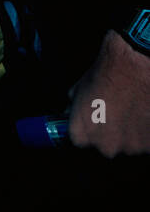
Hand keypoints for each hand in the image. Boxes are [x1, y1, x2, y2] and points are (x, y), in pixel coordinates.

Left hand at [67, 30, 149, 155]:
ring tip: (136, 109)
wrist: (137, 64)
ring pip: (132, 145)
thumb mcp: (79, 88)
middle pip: (108, 147)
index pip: (81, 142)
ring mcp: (131, 148)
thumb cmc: (108, 73)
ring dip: (134, 133)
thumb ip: (74, 108)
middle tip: (120, 112)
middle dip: (113, 133)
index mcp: (81, 136)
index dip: (90, 129)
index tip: (97, 120)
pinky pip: (149, 141)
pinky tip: (146, 112)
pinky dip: (148, 130)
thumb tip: (70, 113)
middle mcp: (105, 147)